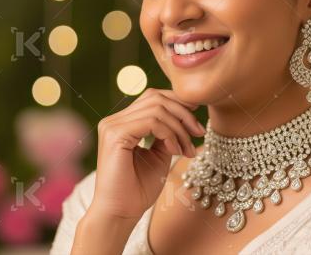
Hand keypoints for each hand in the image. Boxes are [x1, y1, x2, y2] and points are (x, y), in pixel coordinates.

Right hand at [88, 88, 204, 220]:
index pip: (153, 98)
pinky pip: (152, 121)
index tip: (197, 125)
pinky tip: (175, 151)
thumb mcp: (159, 155)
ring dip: (179, 127)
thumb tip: (183, 114)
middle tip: (199, 133)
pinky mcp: (115, 135)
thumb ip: (166, 133)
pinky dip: (169, 134)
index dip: (178, 104)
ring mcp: (112, 126)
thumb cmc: (138, 190)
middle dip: (183, 113)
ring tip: (187, 149)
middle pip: (156, 97)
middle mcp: (114, 120)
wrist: (120, 214)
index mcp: (122, 123)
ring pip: (157, 108)